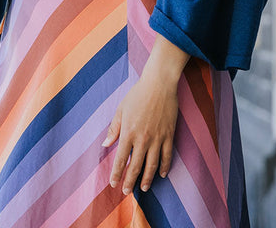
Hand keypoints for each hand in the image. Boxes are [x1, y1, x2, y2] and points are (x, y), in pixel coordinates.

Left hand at [103, 68, 177, 194]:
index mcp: (128, 132)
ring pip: (152, 164)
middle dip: (130, 181)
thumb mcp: (121, 109)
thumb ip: (114, 129)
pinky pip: (167, 155)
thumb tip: (106, 144)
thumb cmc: (138, 94)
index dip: (117, 173)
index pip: (121, 158)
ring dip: (147, 178)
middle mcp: (143, 138)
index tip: (114, 184)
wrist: (159, 84)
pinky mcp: (169, 135)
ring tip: (143, 188)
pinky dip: (164, 167)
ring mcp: (157, 138)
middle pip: (136, 166)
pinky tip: (162, 174)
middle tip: (127, 192)